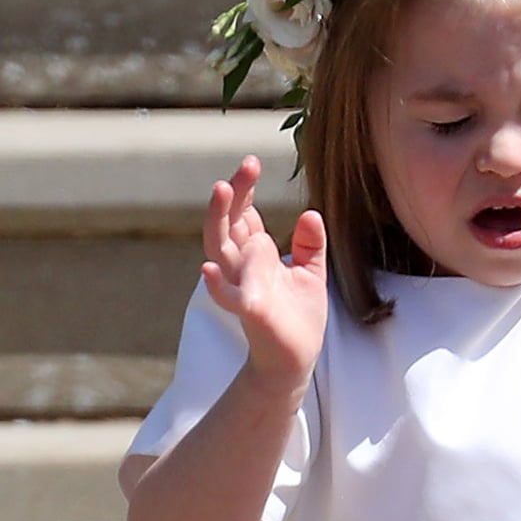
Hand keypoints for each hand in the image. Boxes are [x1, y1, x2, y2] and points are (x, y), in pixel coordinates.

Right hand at [201, 155, 328, 389]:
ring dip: (218, 221)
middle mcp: (242, 267)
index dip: (244, 190)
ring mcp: (241, 287)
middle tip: (244, 167)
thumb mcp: (310, 273)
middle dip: (233, 194)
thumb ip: (310, 245)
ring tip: (222, 191)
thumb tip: (312, 213)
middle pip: (228, 224)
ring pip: (221, 250)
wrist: (295, 358)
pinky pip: (227, 296)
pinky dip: (216, 285)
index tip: (251, 162)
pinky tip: (209, 269)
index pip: (243, 216)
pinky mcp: (250, 312)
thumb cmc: (297, 316)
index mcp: (255, 255)